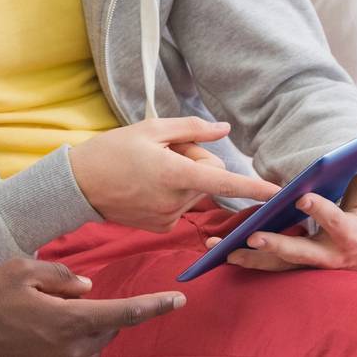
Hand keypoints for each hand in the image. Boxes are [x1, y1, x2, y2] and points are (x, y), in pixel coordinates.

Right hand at [0, 258, 182, 356]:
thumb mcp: (23, 270)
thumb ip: (61, 274)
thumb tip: (87, 286)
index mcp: (69, 320)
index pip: (124, 312)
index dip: (154, 306)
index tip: (179, 299)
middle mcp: (70, 348)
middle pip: (110, 325)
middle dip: (104, 309)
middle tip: (68, 296)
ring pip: (94, 340)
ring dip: (87, 324)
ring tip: (47, 312)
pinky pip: (76, 351)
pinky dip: (73, 335)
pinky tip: (45, 325)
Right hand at [70, 117, 280, 231]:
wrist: (78, 185)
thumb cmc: (114, 150)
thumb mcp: (152, 129)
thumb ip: (193, 129)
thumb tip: (224, 129)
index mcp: (175, 175)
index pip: (223, 182)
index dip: (253, 188)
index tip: (278, 194)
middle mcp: (175, 201)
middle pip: (209, 177)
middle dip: (197, 162)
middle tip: (166, 151)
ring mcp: (168, 218)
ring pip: (196, 191)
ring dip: (184, 177)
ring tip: (152, 168)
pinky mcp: (161, 227)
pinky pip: (182, 204)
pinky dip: (173, 193)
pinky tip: (148, 184)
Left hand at [204, 136, 356, 273]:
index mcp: (349, 234)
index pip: (334, 221)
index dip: (319, 211)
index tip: (301, 199)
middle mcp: (328, 255)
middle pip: (301, 252)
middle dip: (278, 244)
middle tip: (254, 236)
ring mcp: (310, 265)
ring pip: (280, 265)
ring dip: (252, 258)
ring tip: (224, 249)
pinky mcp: (296, 269)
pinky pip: (270, 268)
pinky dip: (248, 262)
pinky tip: (223, 254)